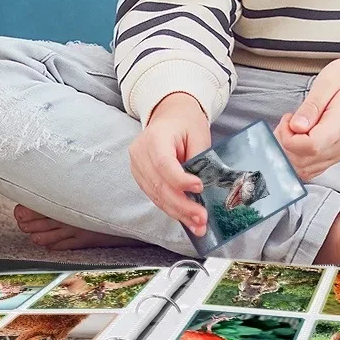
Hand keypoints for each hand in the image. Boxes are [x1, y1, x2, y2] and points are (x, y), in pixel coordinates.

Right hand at [128, 92, 212, 233]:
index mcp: (154, 137)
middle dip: (182, 206)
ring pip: (157, 196)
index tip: (199, 188)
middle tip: (202, 219)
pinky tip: (187, 219)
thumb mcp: (198, 133)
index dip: (180, 180)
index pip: (164, 164)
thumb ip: (199, 159)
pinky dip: (172, 209)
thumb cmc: (186, 122)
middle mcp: (140, 153)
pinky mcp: (141, 178)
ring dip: (178, 213)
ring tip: (198, 225)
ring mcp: (137, 167)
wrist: (170, 114)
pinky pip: (156, 197)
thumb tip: (202, 189)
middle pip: (159, 185)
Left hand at [276, 56, 339, 180]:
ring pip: (306, 169)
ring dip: (290, 152)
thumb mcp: (330, 80)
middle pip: (303, 162)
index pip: (309, 147)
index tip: (288, 118)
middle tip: (287, 121)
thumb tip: (295, 127)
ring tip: (292, 128)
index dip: (289, 137)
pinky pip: (314, 168)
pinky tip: (300, 137)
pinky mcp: (339, 153)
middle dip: (286, 144)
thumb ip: (312, 105)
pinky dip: (300, 157)